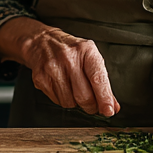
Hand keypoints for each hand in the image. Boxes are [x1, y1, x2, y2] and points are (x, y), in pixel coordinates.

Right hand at [0, 17, 116, 116]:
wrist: (42, 42)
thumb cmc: (71, 51)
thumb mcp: (90, 58)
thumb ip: (103, 82)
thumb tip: (112, 106)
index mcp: (85, 51)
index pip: (97, 79)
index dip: (104, 98)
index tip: (108, 110)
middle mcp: (68, 58)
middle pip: (84, 96)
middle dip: (91, 106)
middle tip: (93, 105)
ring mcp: (53, 68)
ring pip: (70, 102)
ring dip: (75, 103)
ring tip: (74, 89)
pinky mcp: (41, 79)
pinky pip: (57, 101)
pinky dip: (63, 99)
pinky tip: (63, 87)